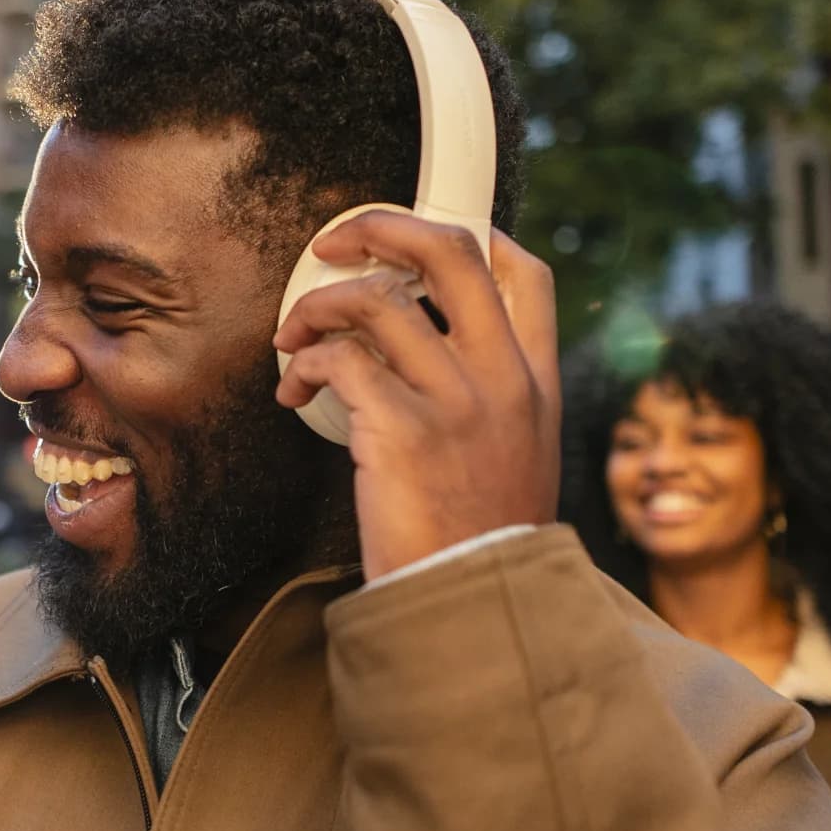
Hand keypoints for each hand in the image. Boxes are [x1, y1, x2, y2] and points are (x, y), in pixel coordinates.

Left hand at [272, 213, 560, 581]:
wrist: (473, 603)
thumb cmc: (480, 538)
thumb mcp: (520, 456)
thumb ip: (496, 396)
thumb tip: (434, 345)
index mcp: (536, 382)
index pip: (523, 271)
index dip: (469, 233)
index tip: (415, 237)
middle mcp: (503, 379)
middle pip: (450, 252)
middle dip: (382, 227)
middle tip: (337, 243)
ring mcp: (455, 402)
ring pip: (376, 301)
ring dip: (317, 308)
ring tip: (294, 338)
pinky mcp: (402, 431)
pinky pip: (339, 360)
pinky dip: (304, 364)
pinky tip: (294, 389)